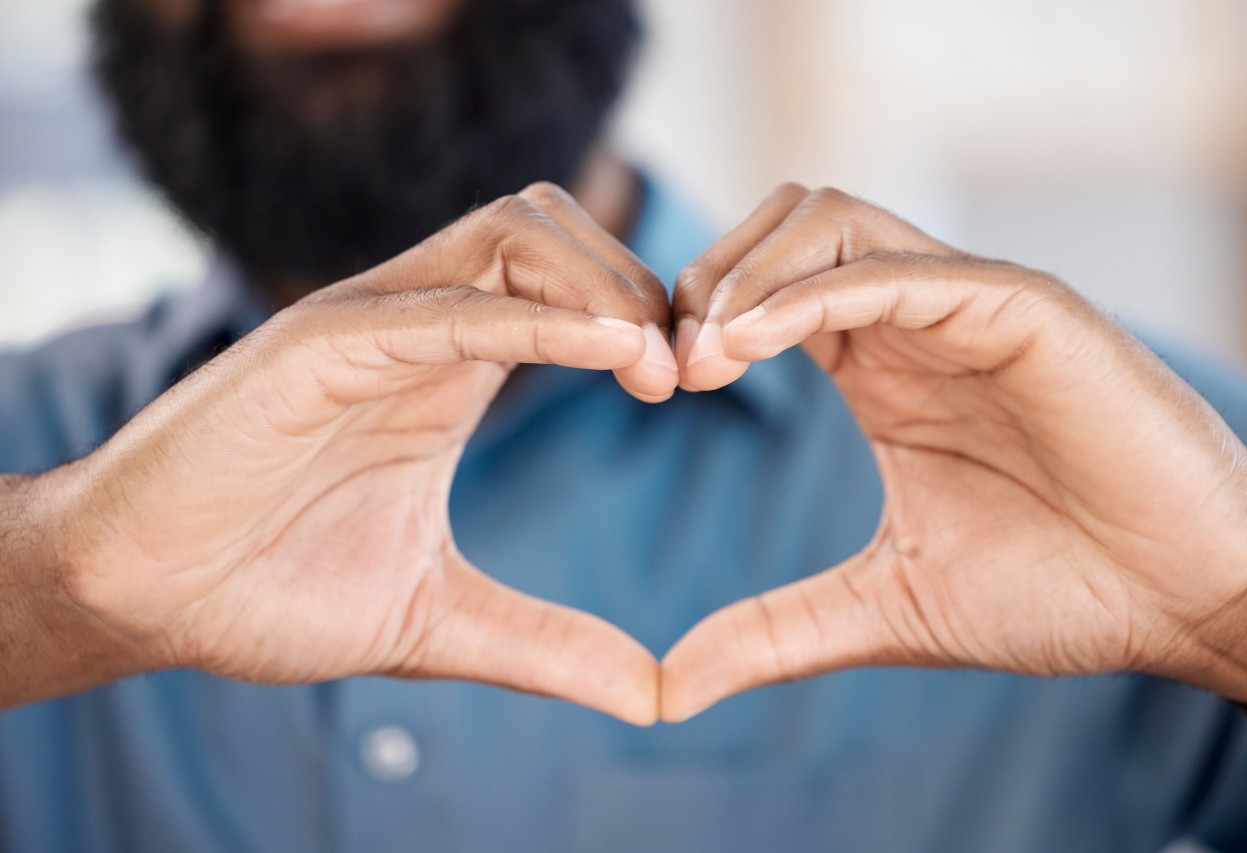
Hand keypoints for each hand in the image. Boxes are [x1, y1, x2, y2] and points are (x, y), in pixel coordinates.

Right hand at [23, 183, 675, 724]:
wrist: (139, 596)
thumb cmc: (266, 589)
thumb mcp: (436, 616)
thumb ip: (545, 644)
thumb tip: (650, 694)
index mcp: (447, 369)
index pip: (570, 285)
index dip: (648, 318)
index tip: (700, 388)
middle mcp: (413, 326)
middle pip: (553, 230)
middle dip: (640, 282)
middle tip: (691, 373)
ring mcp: (364, 326)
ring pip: (509, 235)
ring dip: (601, 284)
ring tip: (655, 368)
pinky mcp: (313, 346)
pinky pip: (442, 304)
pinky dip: (532, 317)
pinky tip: (608, 349)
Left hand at [661, 184, 1246, 720]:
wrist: (1186, 601)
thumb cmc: (1057, 590)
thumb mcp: (884, 606)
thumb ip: (775, 631)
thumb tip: (669, 688)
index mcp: (881, 365)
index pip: (762, 289)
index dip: (694, 318)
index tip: (654, 388)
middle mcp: (918, 318)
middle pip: (784, 226)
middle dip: (706, 277)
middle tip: (667, 365)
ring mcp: (970, 304)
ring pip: (831, 221)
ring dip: (748, 274)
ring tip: (703, 357)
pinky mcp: (1025, 309)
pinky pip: (899, 270)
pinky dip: (812, 296)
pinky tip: (751, 346)